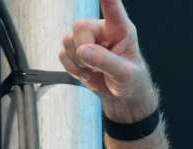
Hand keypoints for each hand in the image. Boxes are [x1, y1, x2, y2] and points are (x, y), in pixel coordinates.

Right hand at [58, 0, 158, 122]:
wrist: (121, 97)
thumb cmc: (130, 81)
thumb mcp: (125, 74)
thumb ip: (106, 61)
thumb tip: (82, 50)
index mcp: (120, 29)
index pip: (112, 7)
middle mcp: (102, 29)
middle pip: (80, 26)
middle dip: (83, 49)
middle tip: (95, 66)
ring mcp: (87, 39)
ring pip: (68, 40)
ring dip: (78, 62)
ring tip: (94, 71)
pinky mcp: (75, 51)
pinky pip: (62, 54)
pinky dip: (72, 68)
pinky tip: (86, 73)